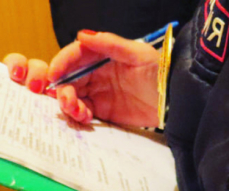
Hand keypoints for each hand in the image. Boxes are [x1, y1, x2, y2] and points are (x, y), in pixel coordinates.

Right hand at [3, 30, 159, 126]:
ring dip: (69, 105)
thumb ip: (110, 44)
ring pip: (72, 97)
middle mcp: (96, 73)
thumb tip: (82, 35)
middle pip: (68, 79)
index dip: (61, 63)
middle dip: (62, 89)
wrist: (175, 99)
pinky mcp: (104, 112)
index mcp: (101, 55)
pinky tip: (86, 117)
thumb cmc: (159, 71)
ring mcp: (99, 93)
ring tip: (79, 111)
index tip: (54, 74)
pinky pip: (83, 113)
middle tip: (67, 100)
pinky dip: (79, 116)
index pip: (73, 56)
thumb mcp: (137, 54)